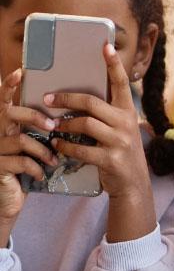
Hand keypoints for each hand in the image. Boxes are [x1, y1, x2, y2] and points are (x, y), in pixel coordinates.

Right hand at [0, 68, 58, 228]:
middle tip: (53, 126)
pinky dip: (36, 168)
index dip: (9, 85)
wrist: (11, 198)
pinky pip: (20, 162)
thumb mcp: (33, 146)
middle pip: (11, 114)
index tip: (21, 72)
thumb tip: (70, 115)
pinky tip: (42, 174)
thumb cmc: (27, 168)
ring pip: (20, 139)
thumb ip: (41, 130)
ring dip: (42, 149)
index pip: (3, 99)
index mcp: (4, 123)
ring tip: (54, 159)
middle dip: (35, 117)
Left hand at [46, 45, 150, 201]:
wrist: (133, 183)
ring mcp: (120, 141)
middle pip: (92, 103)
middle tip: (48, 98)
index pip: (121, 83)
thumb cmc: (120, 151)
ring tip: (52, 126)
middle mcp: (126, 123)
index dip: (114, 64)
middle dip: (66, 98)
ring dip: (63, 125)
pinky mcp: (111, 159)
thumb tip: (77, 98)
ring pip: (84, 124)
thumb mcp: (120, 129)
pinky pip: (81, 149)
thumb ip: (106, 114)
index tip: (106, 46)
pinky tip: (57, 145)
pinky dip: (65, 147)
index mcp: (128, 112)